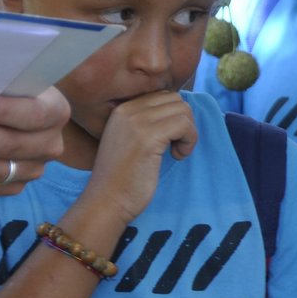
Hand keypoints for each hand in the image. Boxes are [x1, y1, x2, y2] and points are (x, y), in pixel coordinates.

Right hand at [83, 91, 196, 222]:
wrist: (106, 201)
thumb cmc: (123, 178)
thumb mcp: (131, 140)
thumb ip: (147, 123)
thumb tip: (180, 111)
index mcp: (122, 109)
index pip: (162, 96)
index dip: (174, 116)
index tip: (168, 139)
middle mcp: (127, 110)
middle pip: (175, 99)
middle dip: (184, 121)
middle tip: (176, 145)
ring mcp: (137, 122)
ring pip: (183, 110)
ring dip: (188, 132)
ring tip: (176, 152)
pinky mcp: (148, 137)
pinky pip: (184, 125)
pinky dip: (189, 141)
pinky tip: (177, 156)